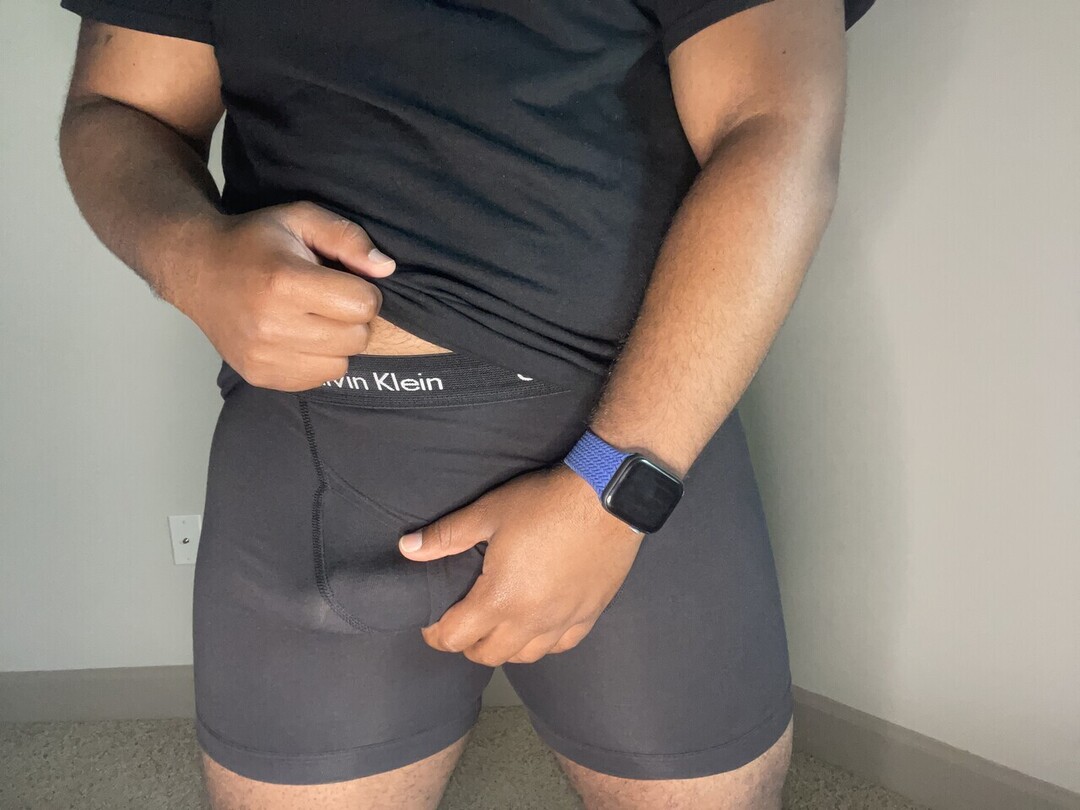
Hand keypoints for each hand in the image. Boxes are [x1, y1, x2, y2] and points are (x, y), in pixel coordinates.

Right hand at [178, 202, 396, 391]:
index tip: (341, 280)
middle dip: (351, 318)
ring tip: (312, 317)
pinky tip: (298, 335)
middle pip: (357, 338)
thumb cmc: (254, 241)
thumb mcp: (301, 219)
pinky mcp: (260, 375)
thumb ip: (347, 238)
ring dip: (337, 342)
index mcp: (284, 282)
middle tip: (327, 299)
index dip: (362, 290)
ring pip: (341, 364)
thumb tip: (385, 269)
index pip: (362, 305)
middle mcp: (271, 324)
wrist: (196, 268)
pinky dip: (318, 360)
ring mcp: (263, 356)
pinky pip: (318, 379)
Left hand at [398, 464, 644, 664]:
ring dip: (502, 647)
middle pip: (487, 655)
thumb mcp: (489, 513)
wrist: (608, 497)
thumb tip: (407, 548)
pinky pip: (560, 646)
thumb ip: (446, 536)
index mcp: (501, 598)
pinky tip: (537, 625)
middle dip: (466, 644)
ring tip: (496, 625)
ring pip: (524, 657)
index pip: (455, 637)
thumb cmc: (545, 503)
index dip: (435, 633)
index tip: (431, 621)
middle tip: (460, 622)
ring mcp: (563, 621)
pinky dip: (542, 643)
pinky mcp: (589, 614)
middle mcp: (531, 621)